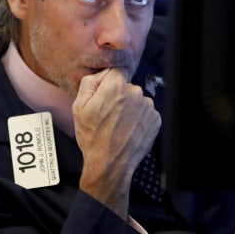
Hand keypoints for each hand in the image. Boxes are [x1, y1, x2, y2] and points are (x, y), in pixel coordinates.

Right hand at [72, 68, 160, 217]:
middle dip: (119, 96)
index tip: (106, 91)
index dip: (110, 79)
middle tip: (109, 114)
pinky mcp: (155, 119)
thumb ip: (90, 82)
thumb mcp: (79, 106)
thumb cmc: (93, 137)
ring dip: (130, 108)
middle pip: (127, 86)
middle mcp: (135, 93)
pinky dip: (139, 119)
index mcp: (116, 86)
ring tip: (119, 125)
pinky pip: (146, 112)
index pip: (117, 69)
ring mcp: (147, 107)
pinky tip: (129, 130)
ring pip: (137, 100)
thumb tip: (102, 73)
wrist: (110, 164)